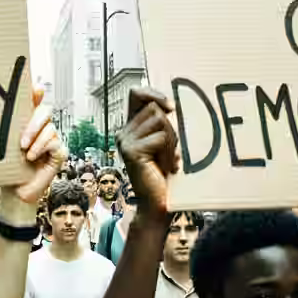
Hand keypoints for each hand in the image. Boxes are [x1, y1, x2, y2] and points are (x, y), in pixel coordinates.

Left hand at [10, 88, 66, 204]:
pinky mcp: (59, 152)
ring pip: (49, 126)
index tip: (35, 88)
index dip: (36, 92)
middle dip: (33, 121)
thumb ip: (4, 129)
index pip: (35, 102)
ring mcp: (53, 139)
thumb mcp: (2, 145)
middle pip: (45, 111)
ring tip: (23, 150)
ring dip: (35, 137)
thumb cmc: (8, 168)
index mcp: (28, 123)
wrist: (15, 191)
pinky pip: (54, 141)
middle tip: (21, 138)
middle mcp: (42, 129)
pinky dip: (41, 147)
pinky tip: (32, 156)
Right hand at [117, 88, 179, 214]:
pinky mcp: (132, 151)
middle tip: (173, 150)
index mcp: (130, 128)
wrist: (158, 205)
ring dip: (172, 141)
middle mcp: (124, 133)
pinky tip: (168, 167)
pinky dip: (170, 152)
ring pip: (159, 120)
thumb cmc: (165, 176)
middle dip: (171, 127)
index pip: (136, 94)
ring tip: (170, 160)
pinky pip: (160, 138)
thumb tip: (172, 104)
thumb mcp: (165, 144)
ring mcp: (125, 142)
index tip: (170, 105)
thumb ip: (164, 124)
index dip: (152, 92)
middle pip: (154, 107)